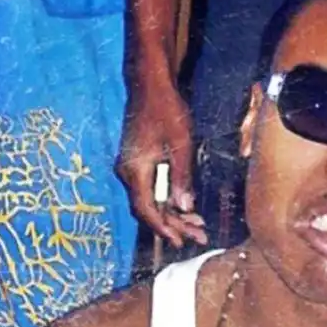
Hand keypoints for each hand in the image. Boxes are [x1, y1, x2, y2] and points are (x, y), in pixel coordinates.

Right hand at [116, 82, 207, 247]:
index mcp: (135, 170)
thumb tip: (184, 207)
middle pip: (149, 209)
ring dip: (174, 215)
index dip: (163, 228)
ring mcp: (132, 169)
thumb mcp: (180, 144)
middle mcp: (129, 172)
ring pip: (152, 201)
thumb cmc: (166, 109)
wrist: (150, 85)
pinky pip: (152, 189)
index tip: (180, 240)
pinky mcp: (139, 164)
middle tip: (198, 237)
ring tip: (198, 227)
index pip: (146, 209)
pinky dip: (170, 200)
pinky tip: (187, 207)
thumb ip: (182, 177)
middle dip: (174, 225)